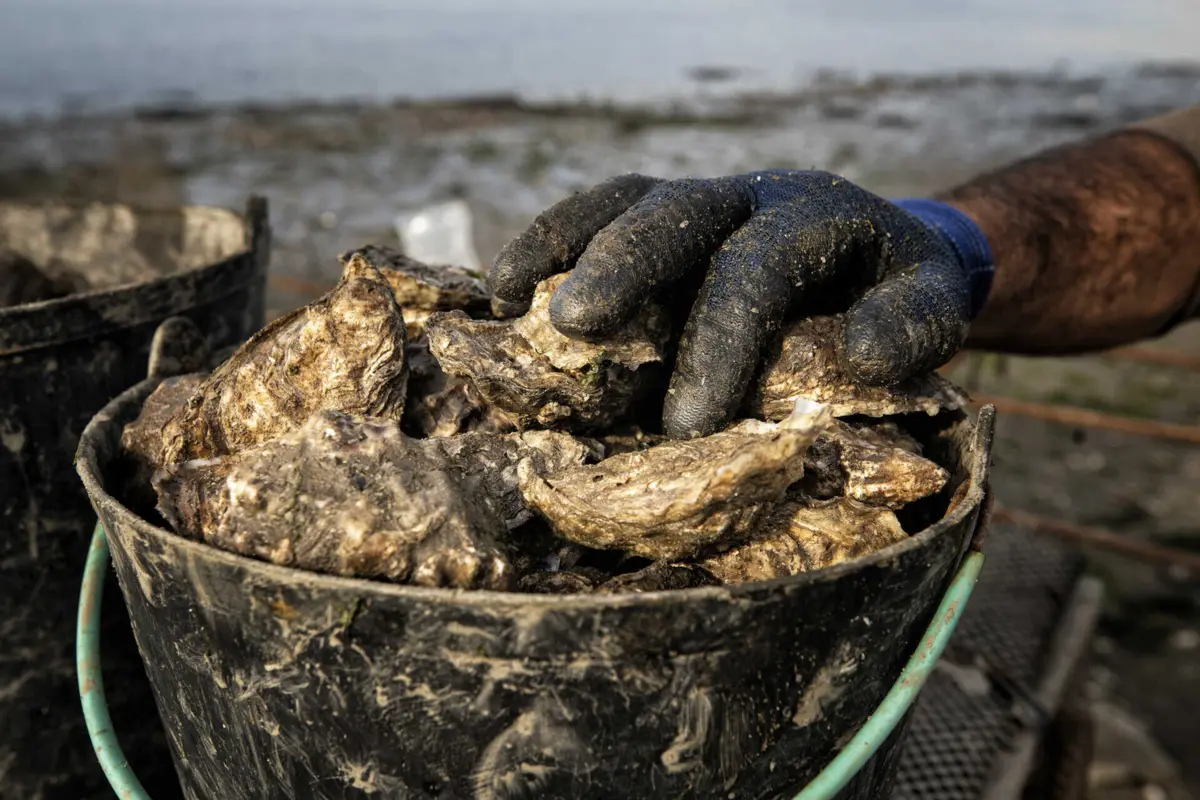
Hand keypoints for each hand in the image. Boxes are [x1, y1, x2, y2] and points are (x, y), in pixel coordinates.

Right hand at [489, 171, 992, 438]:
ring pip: (623, 201)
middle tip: (576, 329)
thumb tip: (865, 355)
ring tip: (513, 304)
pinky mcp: (657, 216)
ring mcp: (696, 199)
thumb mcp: (930, 309)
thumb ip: (912, 328)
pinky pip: (595, 214)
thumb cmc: (893, 298)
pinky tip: (505, 293)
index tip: (689, 424)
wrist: (877, 254)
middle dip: (624, 269)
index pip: (759, 264)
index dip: (721, 337)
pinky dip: (547, 246)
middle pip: (677, 212)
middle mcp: (747, 195)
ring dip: (565, 249)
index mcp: (817, 216)